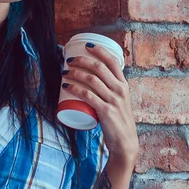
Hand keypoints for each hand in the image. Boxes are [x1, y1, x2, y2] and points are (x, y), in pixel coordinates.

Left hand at [61, 42, 138, 167]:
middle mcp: (120, 90)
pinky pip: (87, 95)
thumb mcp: (119, 101)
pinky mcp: (106, 111)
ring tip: (64, 72)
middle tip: (69, 60)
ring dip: (75, 73)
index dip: (100, 51)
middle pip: (99, 68)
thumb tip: (93, 79)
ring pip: (91, 80)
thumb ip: (110, 90)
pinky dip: (75, 88)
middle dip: (82, 60)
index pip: (113, 61)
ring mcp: (113, 100)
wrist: (125, 143)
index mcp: (124, 85)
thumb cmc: (118, 121)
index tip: (87, 45)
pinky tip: (66, 86)